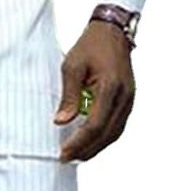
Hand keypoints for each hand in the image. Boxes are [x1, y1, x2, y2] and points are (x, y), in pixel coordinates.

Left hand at [53, 20, 135, 162]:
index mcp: (110, 88)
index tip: (63, 152)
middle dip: (87, 150)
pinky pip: (118, 125)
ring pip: (115, 133)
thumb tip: (61, 121)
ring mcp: (130, 100)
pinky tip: (91, 140)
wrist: (112, 31)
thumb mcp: (72, 65)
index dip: (79, 142)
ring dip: (97, 146)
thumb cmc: (90, 45)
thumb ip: (69, 95)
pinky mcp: (129, 100)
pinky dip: (105, 136)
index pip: (94, 125)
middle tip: (67, 158)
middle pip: (107, 135)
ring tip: (77, 154)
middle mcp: (124, 98)